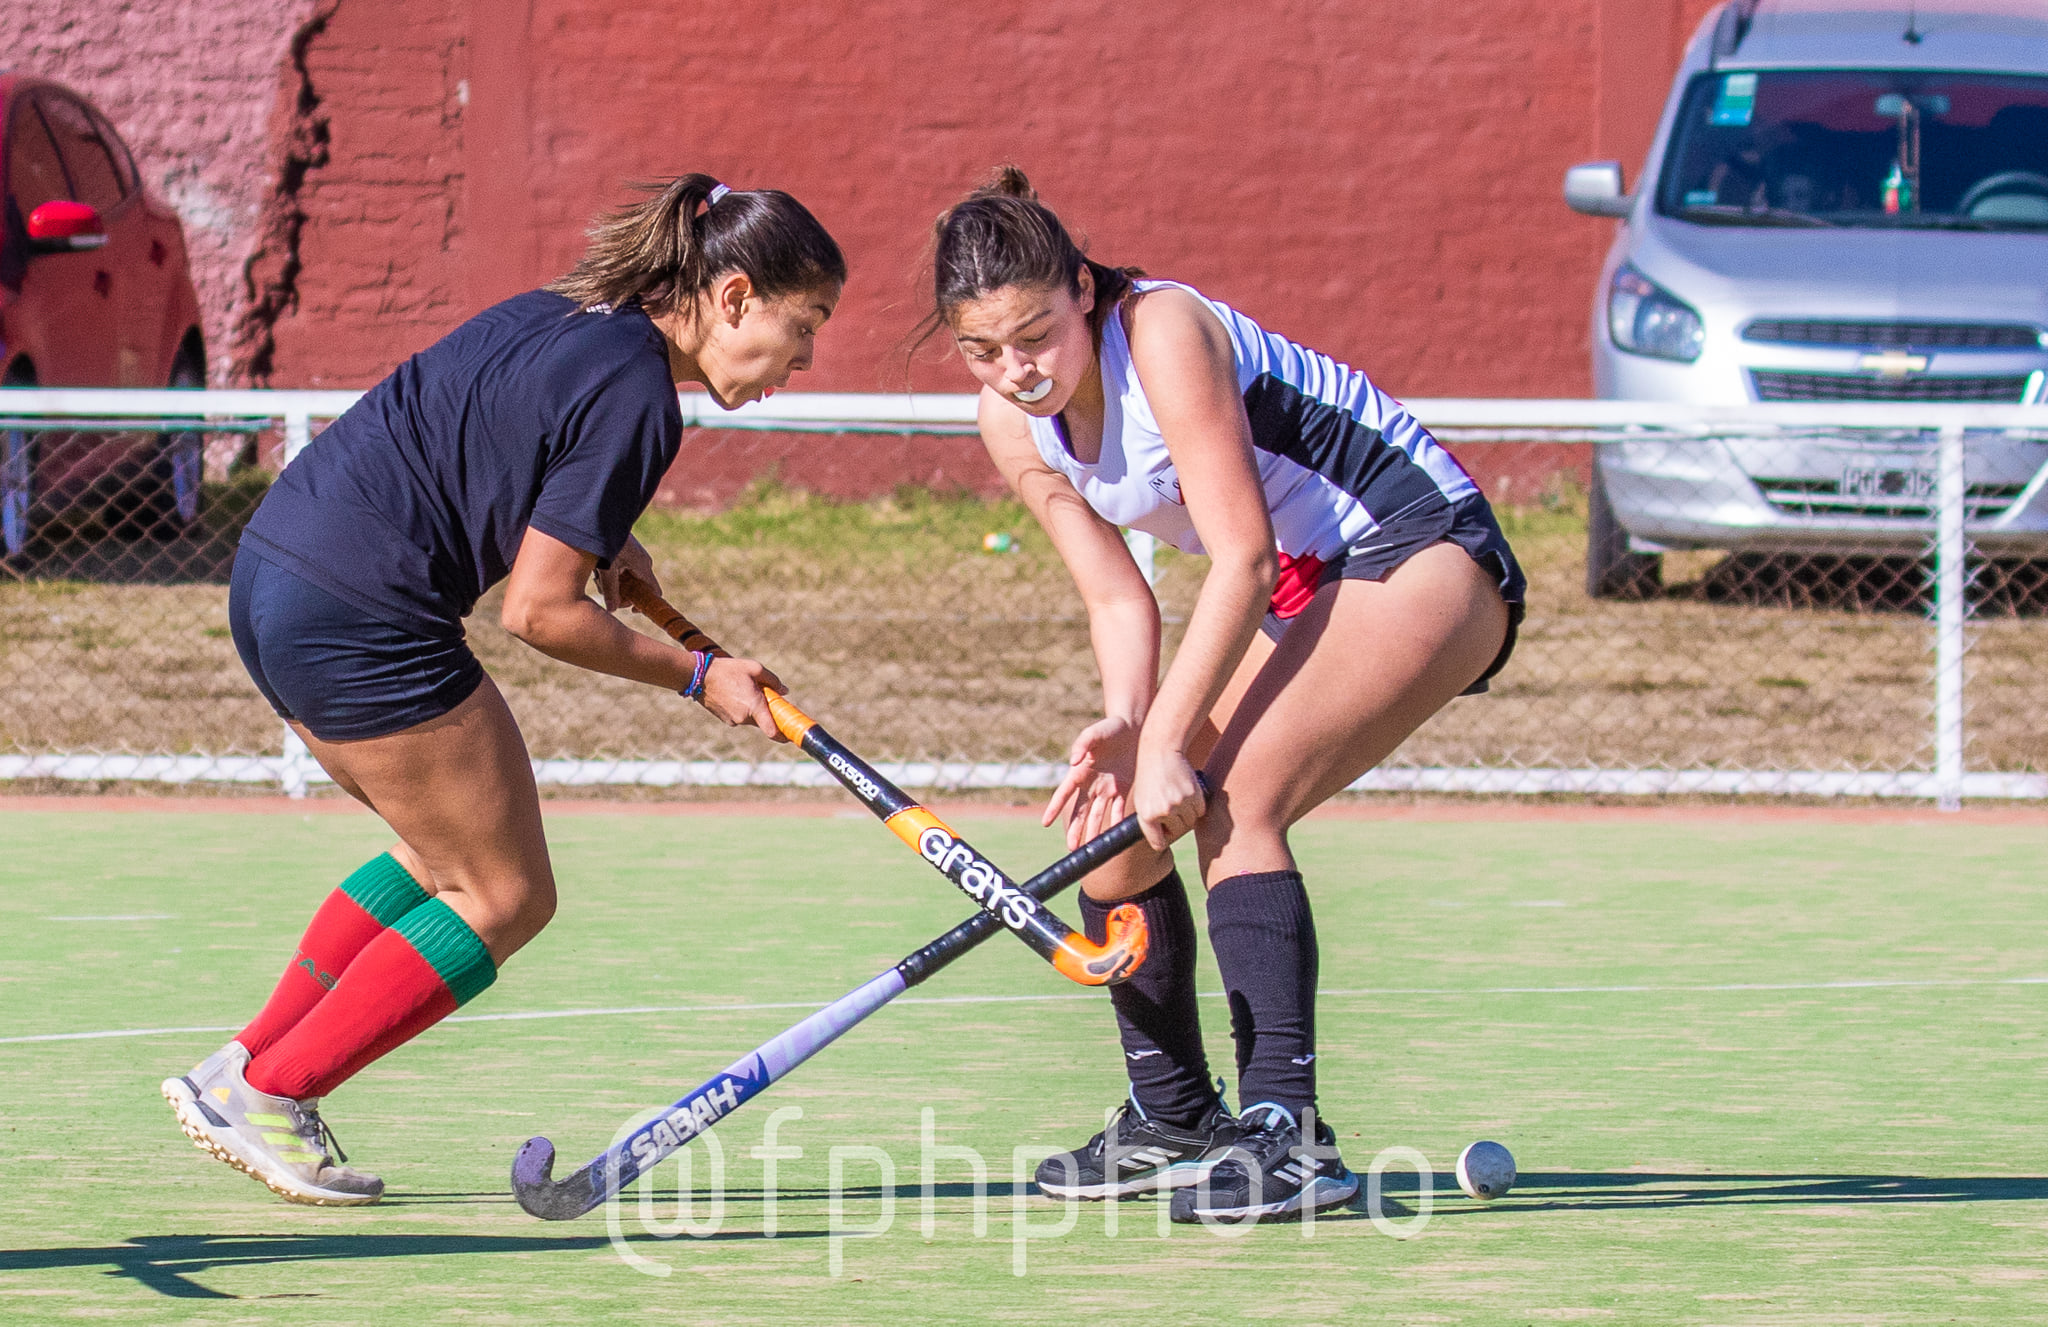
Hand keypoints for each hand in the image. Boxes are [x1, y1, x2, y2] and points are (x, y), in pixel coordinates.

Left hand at [595, 535, 656, 610]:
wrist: (602, 521)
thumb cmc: (606, 542)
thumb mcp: (607, 570)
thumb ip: (610, 591)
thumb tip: (612, 610)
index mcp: (643, 566)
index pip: (654, 592)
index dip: (646, 604)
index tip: (632, 610)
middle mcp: (643, 563)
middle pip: (638, 588)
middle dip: (622, 594)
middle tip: (605, 592)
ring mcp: (637, 558)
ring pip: (628, 580)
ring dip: (614, 584)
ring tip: (598, 577)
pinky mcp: (629, 554)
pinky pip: (624, 571)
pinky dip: (612, 575)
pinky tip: (599, 570)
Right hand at [699, 655, 789, 741]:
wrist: (699, 676)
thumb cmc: (728, 670)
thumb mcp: (754, 668)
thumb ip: (772, 680)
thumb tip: (784, 691)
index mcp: (754, 706)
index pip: (772, 730)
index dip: (783, 735)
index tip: (790, 736)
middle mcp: (744, 718)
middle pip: (763, 721)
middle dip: (767, 712)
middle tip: (767, 697)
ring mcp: (733, 720)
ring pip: (751, 719)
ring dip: (754, 709)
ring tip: (745, 689)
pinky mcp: (725, 719)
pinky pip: (740, 717)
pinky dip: (742, 709)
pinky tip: (735, 693)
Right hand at [1044, 714, 1141, 848]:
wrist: (1133, 726)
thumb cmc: (1110, 727)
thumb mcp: (1095, 733)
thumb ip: (1083, 745)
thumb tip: (1074, 762)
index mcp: (1080, 771)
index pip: (1064, 793)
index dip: (1055, 808)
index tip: (1045, 823)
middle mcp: (1092, 784)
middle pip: (1080, 811)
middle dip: (1075, 829)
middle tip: (1071, 848)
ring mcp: (1107, 788)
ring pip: (1098, 815)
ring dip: (1093, 832)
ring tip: (1090, 849)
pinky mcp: (1123, 789)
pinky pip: (1119, 810)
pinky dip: (1117, 823)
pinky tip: (1114, 837)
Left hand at [1130, 741, 1205, 851]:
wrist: (1160, 753)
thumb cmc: (1149, 778)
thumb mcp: (1142, 801)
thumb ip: (1150, 822)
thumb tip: (1163, 842)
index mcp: (1146, 816)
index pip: (1158, 843)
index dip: (1163, 839)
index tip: (1164, 833)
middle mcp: (1163, 812)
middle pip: (1178, 832)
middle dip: (1176, 823)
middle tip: (1171, 806)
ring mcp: (1179, 803)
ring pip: (1191, 821)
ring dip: (1187, 813)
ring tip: (1177, 797)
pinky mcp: (1193, 795)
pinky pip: (1200, 810)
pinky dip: (1196, 805)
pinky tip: (1187, 792)